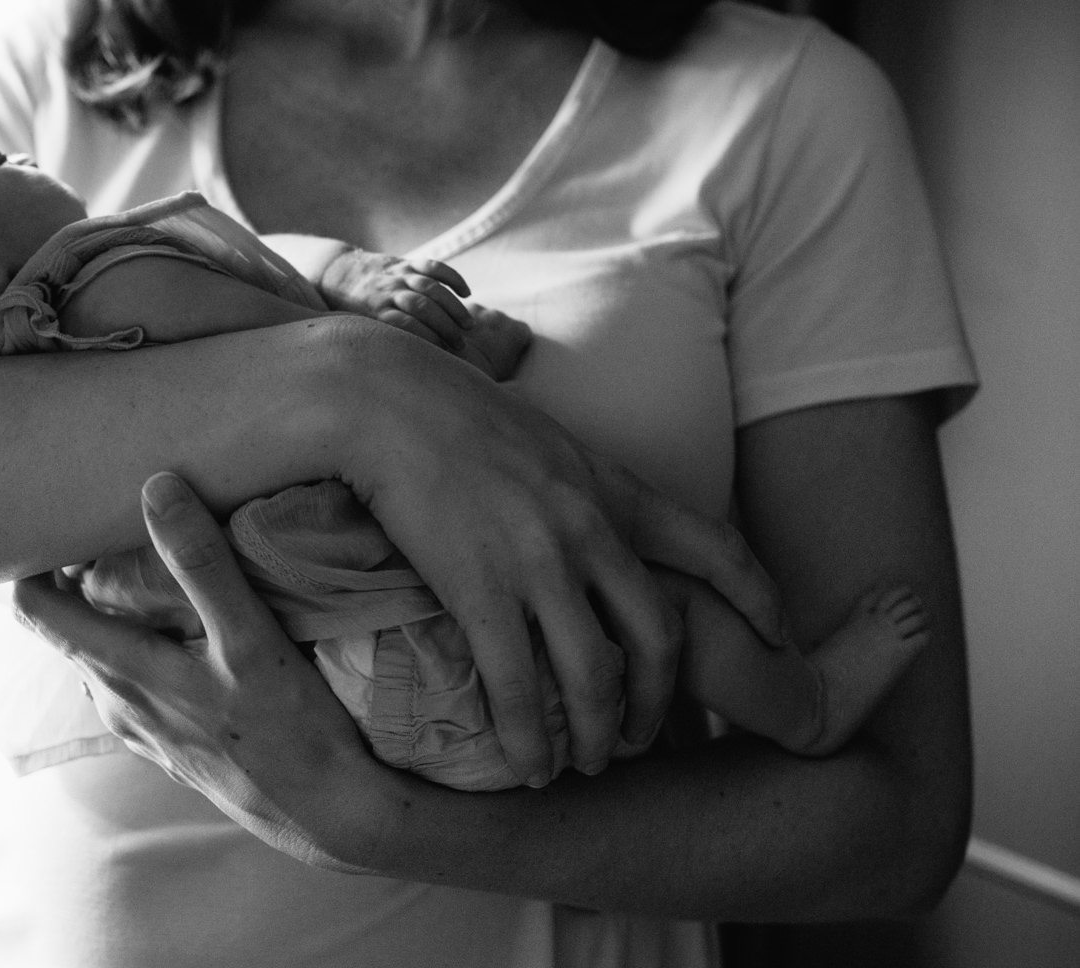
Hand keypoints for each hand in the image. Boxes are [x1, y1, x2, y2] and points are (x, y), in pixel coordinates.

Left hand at [13, 472, 381, 870]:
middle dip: (80, 579)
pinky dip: (143, 649)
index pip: (34, 609)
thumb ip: (201, 563)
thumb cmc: (288, 727)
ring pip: (104, 656)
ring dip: (115, 616)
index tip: (61, 522)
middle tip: (117, 528)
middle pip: (68, 628)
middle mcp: (115, 702)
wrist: (323, 813)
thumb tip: (155, 489)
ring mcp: (139, 729)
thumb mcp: (250, 636)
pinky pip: (134, 684)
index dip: (33, 562)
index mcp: (119, 671)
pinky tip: (186, 637)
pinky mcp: (168, 744)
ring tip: (153, 573)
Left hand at [319, 250, 475, 350]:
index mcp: (374, 311)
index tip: (444, 354)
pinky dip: (452, 277)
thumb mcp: (355, 328)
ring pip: (431, 287)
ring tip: (468, 325)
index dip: (427, 338)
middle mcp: (387, 291)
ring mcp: (398, 274)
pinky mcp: (406, 262)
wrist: (337, 272)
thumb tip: (397, 372)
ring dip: (453, 306)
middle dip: (445, 326)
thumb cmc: (349, 310)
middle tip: (461, 345)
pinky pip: (433, 266)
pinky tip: (466, 292)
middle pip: (422, 306)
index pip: (406, 325)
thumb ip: (376, 342)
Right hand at [336, 323, 786, 782]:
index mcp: (614, 488)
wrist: (384, 399)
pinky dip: (528, 738)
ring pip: (595, 674)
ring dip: (596, 734)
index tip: (780, 635)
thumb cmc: (452, 412)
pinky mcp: (480, 589)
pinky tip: (527, 766)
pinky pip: (518, 685)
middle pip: (660, 636)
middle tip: (641, 739)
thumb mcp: (546, 441)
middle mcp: (591, 530)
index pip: (715, 545)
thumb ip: (579, 487)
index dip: (759, 597)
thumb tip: (584, 516)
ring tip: (582, 765)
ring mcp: (539, 562)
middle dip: (659, 702)